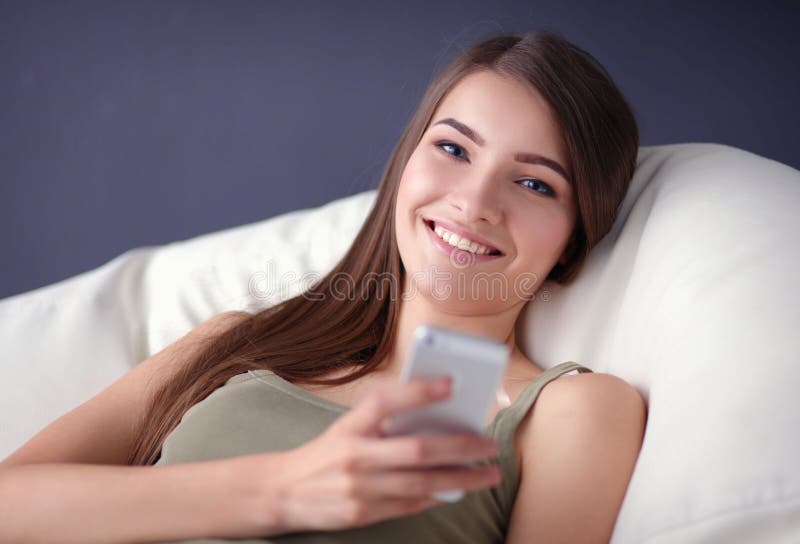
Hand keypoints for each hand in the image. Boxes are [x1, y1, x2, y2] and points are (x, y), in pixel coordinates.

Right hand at [253, 376, 501, 534]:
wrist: (284, 491)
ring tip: (488, 473)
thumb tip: (438, 421)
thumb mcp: (348, 427)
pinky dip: (437, 497)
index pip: (386, 402)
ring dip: (461, 480)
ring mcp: (359, 488)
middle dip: (460, 448)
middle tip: (489, 444)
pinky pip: (410, 506)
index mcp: (350, 426)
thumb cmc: (326, 453)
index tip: (451, 383)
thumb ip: (385, 423)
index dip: (419, 391)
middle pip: (416, 450)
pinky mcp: (363, 514)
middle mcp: (354, 456)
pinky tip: (457, 491)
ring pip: (421, 484)